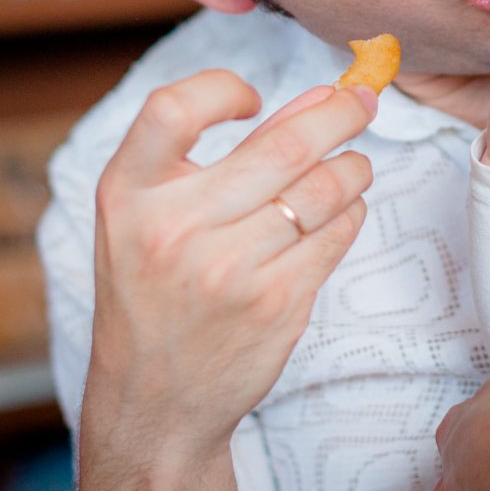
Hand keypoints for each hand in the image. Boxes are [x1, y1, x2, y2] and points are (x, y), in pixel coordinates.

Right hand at [84, 72, 376, 468]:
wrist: (153, 402)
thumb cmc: (153, 296)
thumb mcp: (153, 219)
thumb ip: (225, 153)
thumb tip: (318, 96)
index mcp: (127, 194)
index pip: (172, 107)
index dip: (222, 88)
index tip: (254, 98)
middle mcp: (174, 228)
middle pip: (282, 145)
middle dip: (338, 114)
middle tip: (362, 101)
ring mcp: (228, 269)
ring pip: (324, 189)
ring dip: (352, 167)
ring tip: (352, 166)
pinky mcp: (276, 304)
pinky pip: (336, 236)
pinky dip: (350, 214)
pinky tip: (340, 214)